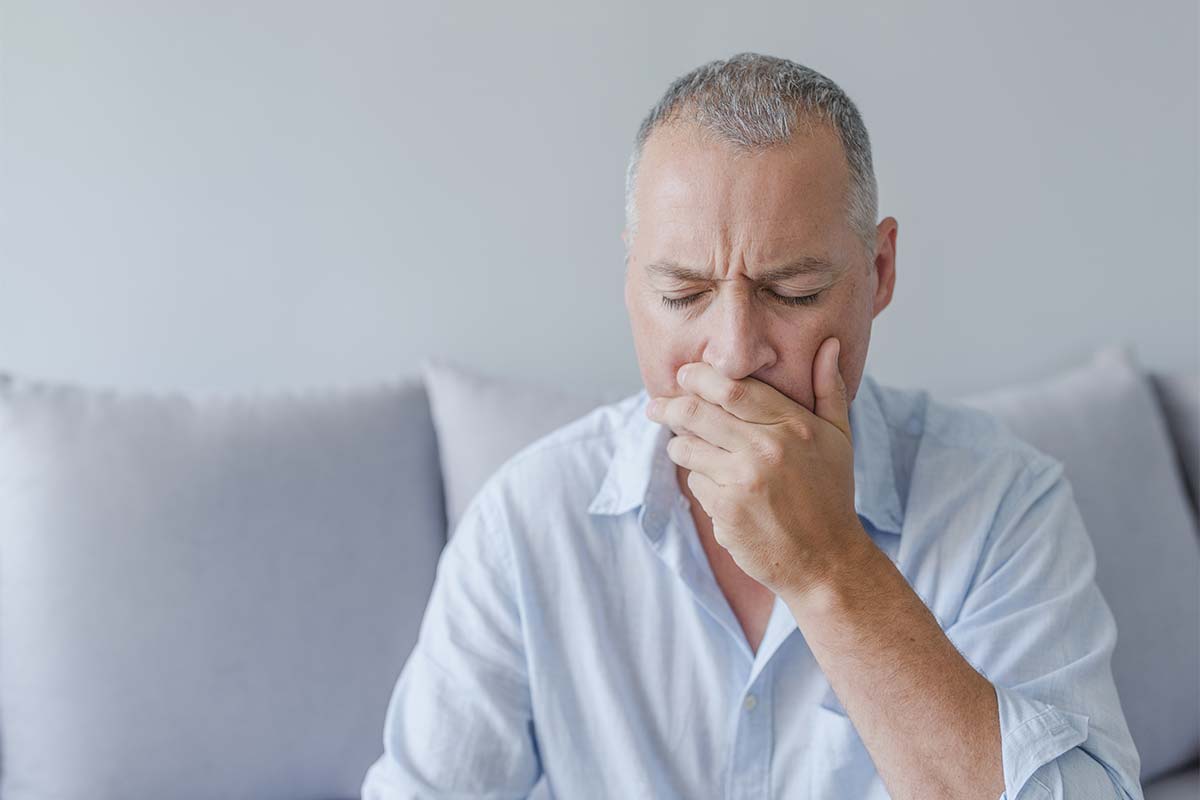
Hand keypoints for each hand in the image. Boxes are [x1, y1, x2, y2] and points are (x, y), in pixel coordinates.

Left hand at [645, 336, 867, 598]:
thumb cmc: (830, 495)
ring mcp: (743, 480)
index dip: (699, 377)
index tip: (684, 375)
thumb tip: (829, 345)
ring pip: (687, 448)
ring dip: (680, 446)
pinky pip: (695, 483)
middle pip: (696, 412)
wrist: (826, 561)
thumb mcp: (839, 438)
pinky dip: (699, 482)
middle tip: (655, 406)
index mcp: (792, 424)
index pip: (732, 387)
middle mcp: (766, 448)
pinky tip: (718, 489)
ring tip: (684, 447)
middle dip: (669, 406)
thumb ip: (828, 389)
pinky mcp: (726, 510)